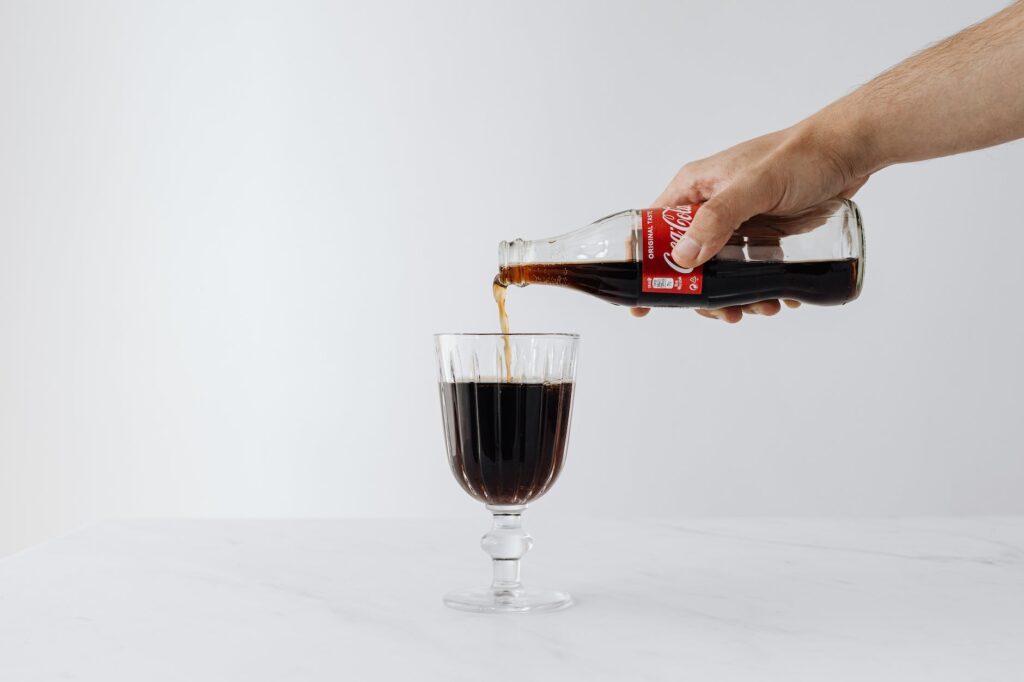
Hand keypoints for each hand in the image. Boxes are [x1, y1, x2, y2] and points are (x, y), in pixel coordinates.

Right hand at [631, 123, 869, 321]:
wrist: (850, 150)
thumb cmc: (802, 155)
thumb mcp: (756, 185)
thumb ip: (719, 216)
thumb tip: (684, 257)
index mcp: (694, 188)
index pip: (653, 230)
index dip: (643, 266)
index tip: (643, 303)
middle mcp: (710, 205)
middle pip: (688, 261)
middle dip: (703, 293)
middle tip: (725, 312)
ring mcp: (738, 221)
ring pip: (720, 270)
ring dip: (736, 295)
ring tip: (763, 306)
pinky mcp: (764, 233)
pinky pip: (750, 268)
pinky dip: (759, 287)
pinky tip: (778, 296)